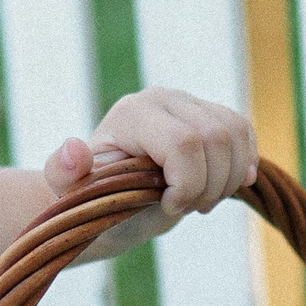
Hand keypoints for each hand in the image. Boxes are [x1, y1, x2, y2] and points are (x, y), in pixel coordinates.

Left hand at [42, 87, 259, 257]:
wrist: (108, 199)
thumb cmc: (90, 201)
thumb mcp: (71, 195)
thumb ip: (62, 173)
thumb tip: (73, 151)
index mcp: (133, 113)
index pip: (184, 143)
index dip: (187, 183)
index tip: (170, 206)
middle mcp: (163, 98)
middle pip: (216, 138)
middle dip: (208, 185)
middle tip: (186, 207)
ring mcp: (189, 102)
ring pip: (236, 133)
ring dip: (226, 179)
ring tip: (199, 200)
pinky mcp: (210, 113)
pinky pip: (243, 130)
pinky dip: (243, 163)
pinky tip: (224, 186)